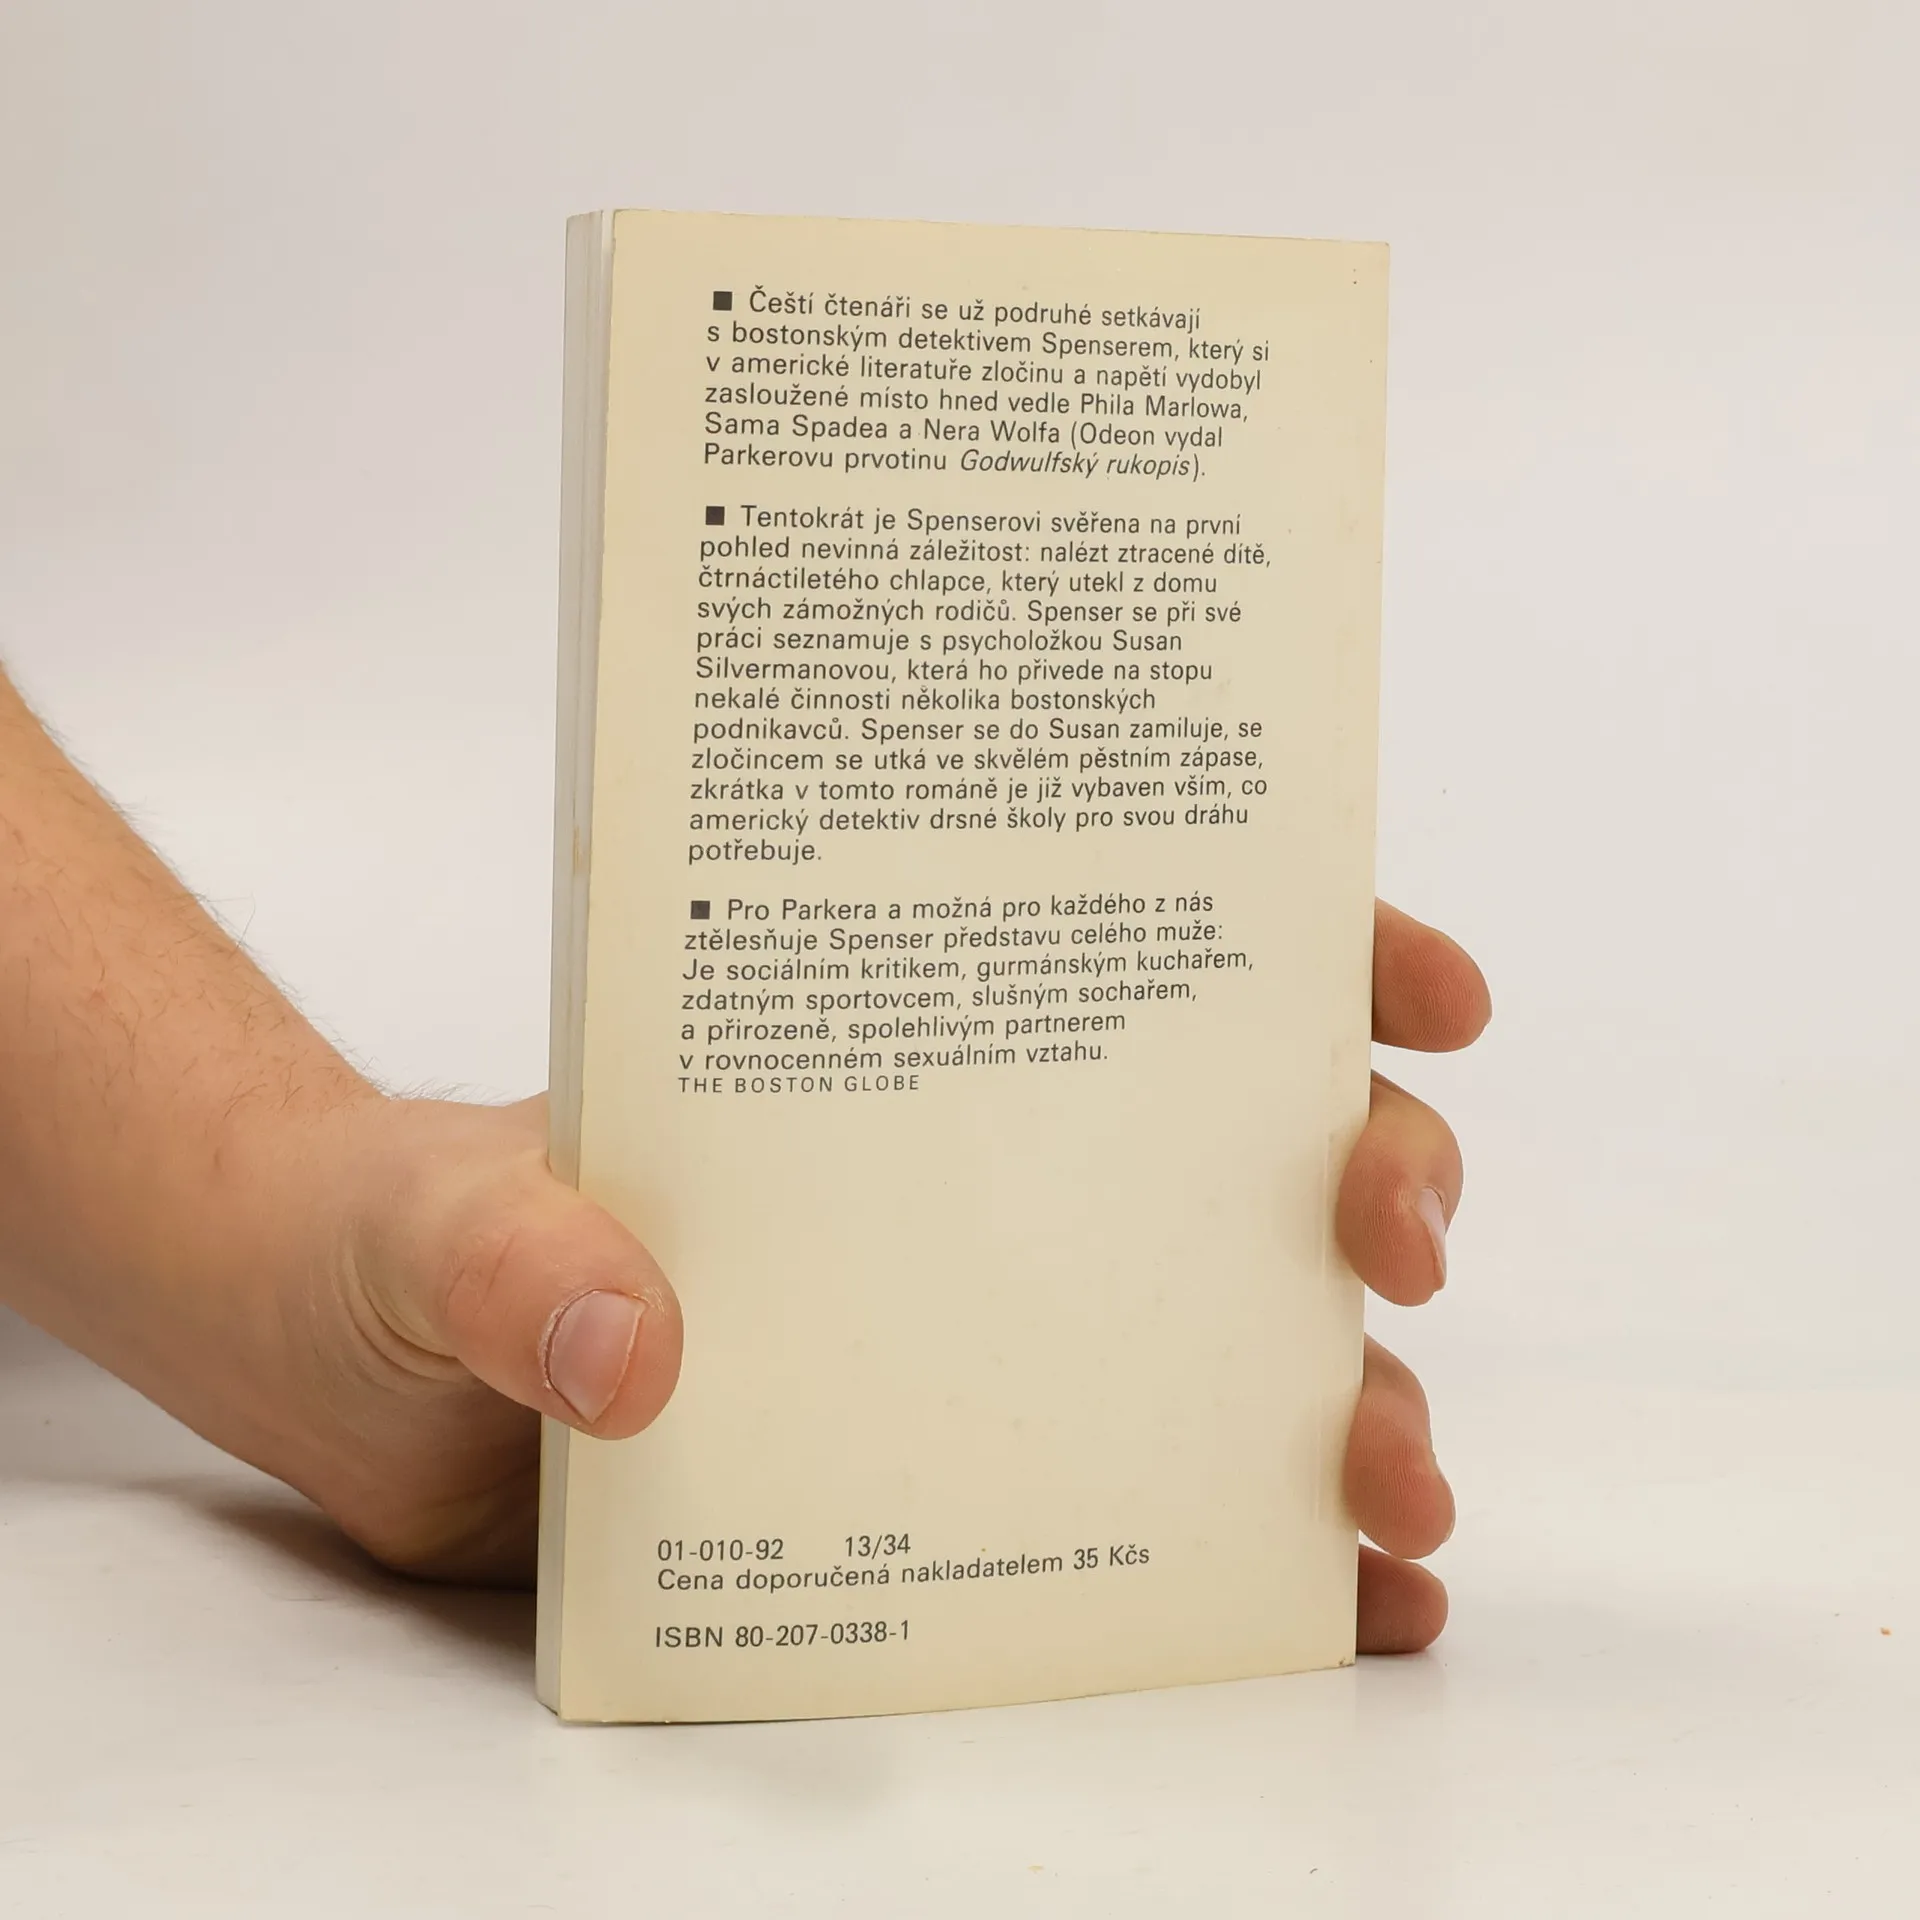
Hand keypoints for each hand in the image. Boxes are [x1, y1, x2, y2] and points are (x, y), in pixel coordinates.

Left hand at [278, 903, 1486, 1624]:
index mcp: (886, 1060)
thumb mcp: (443, 1225)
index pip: (1122, 968)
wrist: (352, 1373)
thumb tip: (638, 1354)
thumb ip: (515, 1264)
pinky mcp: (944, 1474)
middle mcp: (966, 1184)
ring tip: (1402, 1495)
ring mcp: (974, 1331)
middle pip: (1232, 1157)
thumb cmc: (406, 1237)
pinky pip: (1144, 1516)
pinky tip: (1352, 1609)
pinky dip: (1266, 1565)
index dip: (1304, 958)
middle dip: (1368, 1179)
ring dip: (1356, 1402)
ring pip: (1227, 1347)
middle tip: (1400, 1245)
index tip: (1417, 987)